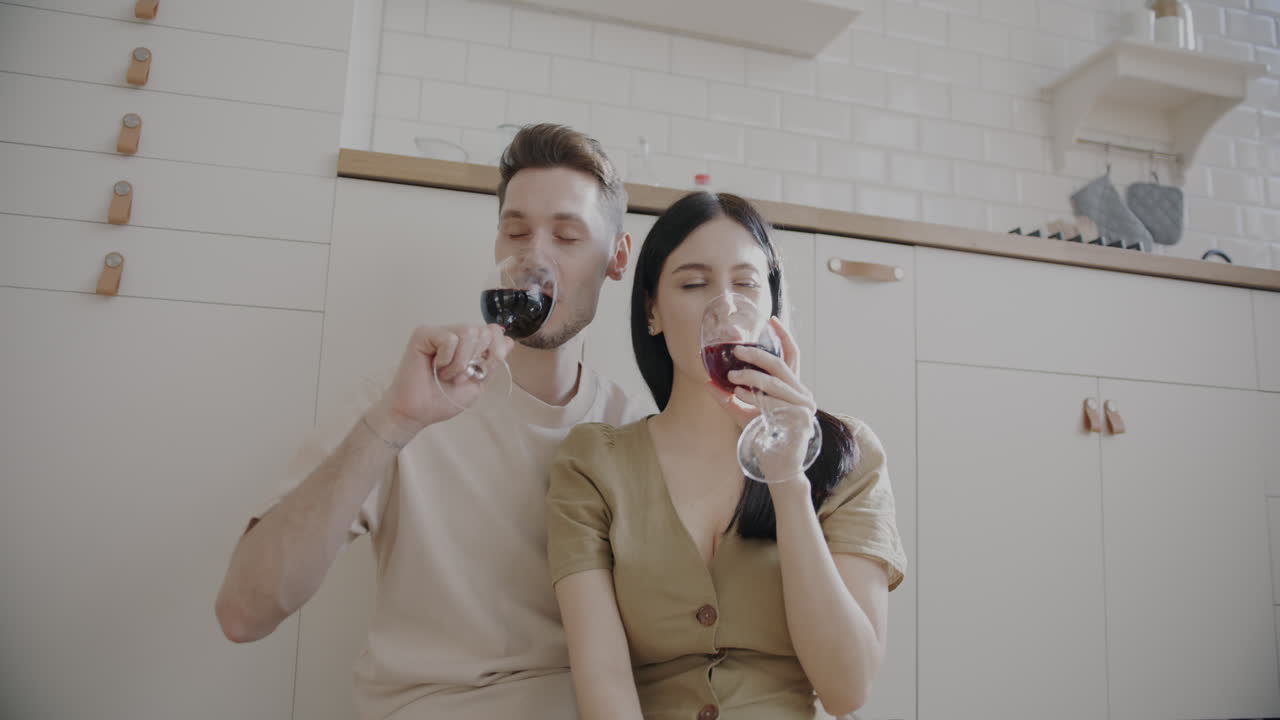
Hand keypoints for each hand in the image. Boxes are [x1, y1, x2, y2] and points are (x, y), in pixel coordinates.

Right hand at [370, 324, 513, 439]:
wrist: (419, 412)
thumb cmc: (443, 399)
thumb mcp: (477, 383)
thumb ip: (492, 363)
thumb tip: (509, 340)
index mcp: (469, 345)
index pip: (494, 331)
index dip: (496, 351)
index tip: (483, 371)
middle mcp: (455, 334)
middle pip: (484, 331)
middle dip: (478, 360)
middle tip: (460, 377)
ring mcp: (439, 332)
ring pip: (468, 332)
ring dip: (461, 362)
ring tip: (447, 374)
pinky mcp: (424, 334)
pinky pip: (449, 338)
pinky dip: (447, 359)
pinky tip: (436, 367)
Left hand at [709, 318, 816, 481]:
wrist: (778, 467)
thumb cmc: (762, 438)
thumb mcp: (742, 414)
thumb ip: (729, 398)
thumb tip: (708, 383)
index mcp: (792, 388)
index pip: (791, 356)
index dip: (783, 336)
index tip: (772, 319)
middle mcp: (801, 394)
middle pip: (779, 365)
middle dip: (756, 355)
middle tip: (736, 351)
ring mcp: (803, 407)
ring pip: (774, 383)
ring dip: (750, 377)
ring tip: (731, 377)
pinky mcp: (799, 420)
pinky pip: (774, 403)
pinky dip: (755, 397)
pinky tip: (740, 395)